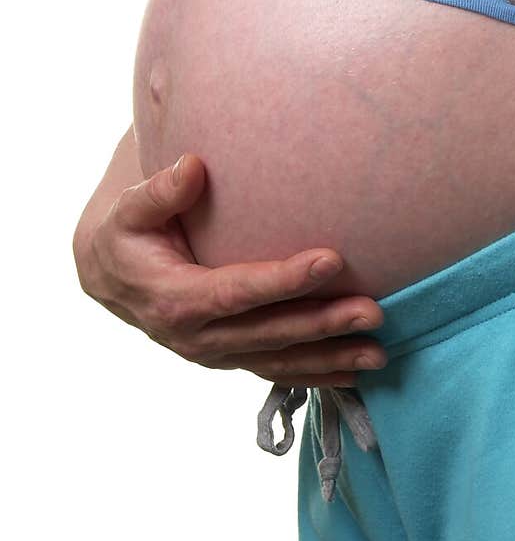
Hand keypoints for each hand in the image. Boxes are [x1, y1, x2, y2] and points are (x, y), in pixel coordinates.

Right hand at [73, 151, 386, 387]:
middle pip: (269, 332)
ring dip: (331, 357)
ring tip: (379, 352)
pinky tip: (357, 373)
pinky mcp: (230, 358)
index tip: (331, 260)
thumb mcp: (130, 210)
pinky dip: (317, 374)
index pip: (237, 291)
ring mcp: (215, 354)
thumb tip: (192, 166)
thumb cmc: (127, 234)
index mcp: (174, 300)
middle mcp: (196, 338)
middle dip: (323, 323)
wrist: (111, 275)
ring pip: (279, 360)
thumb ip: (159, 191)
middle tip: (373, 312)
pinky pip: (277, 370)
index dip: (285, 280)